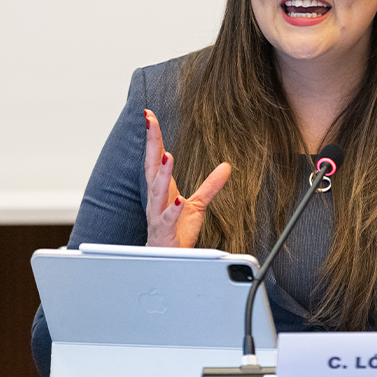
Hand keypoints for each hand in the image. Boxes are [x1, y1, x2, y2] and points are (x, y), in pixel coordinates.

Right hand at [144, 109, 230, 247]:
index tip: (149, 116)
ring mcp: (158, 215)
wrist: (169, 260)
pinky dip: (173, 210)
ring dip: (162, 175)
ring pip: (157, 192)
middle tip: (150, 123)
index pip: (155, 158)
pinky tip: (179, 200)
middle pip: (151, 168)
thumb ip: (211, 185)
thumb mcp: (197, 205)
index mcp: (162, 190)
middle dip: (151, 145)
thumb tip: (227, 167)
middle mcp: (157, 199)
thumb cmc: (177, 232)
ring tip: (168, 157)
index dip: (153, 138)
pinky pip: (168, 219)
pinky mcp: (165, 232)